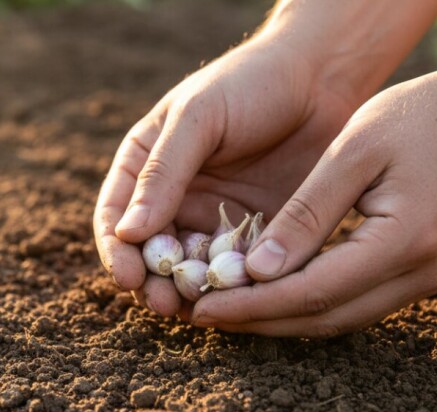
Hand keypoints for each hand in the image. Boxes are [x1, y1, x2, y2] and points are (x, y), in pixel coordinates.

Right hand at [93, 37, 356, 315]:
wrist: (322, 78)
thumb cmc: (250, 83)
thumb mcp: (198, 117)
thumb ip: (163, 173)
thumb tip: (127, 232)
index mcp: (144, 167)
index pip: (115, 218)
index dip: (117, 252)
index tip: (128, 278)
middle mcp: (173, 199)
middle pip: (150, 255)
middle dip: (153, 284)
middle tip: (165, 304)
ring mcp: (213, 220)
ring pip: (191, 271)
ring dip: (191, 293)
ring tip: (201, 308)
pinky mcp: (254, 236)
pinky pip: (236, 272)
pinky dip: (234, 289)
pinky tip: (242, 298)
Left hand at [192, 62, 436, 336]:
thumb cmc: (417, 117)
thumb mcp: (352, 152)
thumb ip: (306, 214)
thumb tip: (257, 271)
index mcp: (404, 241)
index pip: (313, 292)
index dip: (253, 306)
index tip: (203, 307)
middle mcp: (420, 275)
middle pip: (324, 318)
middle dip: (259, 322)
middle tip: (202, 315)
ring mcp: (426, 280)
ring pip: (339, 318)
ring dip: (280, 319)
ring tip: (226, 309)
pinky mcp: (421, 274)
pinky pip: (354, 302)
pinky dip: (308, 304)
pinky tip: (270, 293)